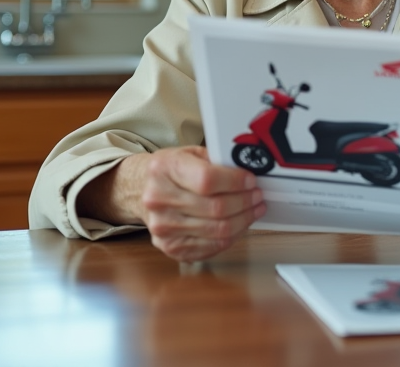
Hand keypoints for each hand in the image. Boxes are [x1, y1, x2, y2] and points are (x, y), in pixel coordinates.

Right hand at [82, 146, 265, 261]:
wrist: (141, 190)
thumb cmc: (171, 171)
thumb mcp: (189, 153)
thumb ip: (216, 160)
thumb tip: (249, 169)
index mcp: (164, 168)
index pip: (207, 180)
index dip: (235, 182)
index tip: (251, 181)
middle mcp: (158, 199)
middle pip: (215, 208)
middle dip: (245, 202)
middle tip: (257, 196)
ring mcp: (162, 227)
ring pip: (217, 230)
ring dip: (243, 220)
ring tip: (253, 209)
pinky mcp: (170, 247)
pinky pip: (211, 246)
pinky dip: (231, 236)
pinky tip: (239, 224)